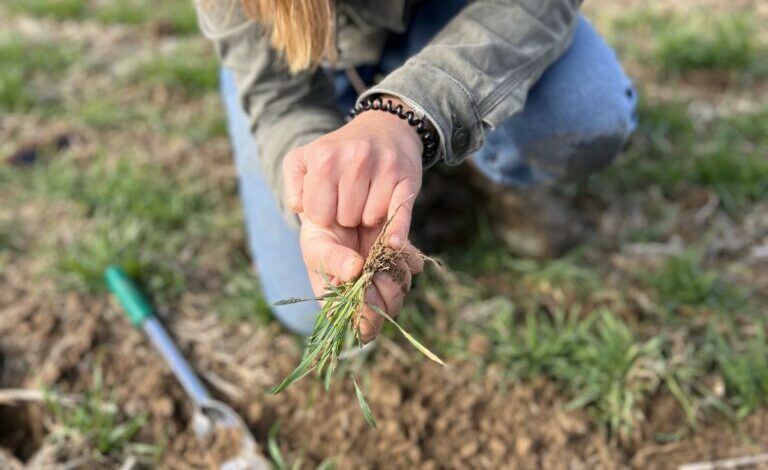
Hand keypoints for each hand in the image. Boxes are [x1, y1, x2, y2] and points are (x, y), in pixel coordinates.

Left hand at [283, 96, 422, 248]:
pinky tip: (393, 243)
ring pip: (370, 219)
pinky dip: (396, 230)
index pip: (317, 213)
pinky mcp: (408, 177)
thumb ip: (293, 184)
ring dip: (369, 217)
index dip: (323, 213)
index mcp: (325, 157)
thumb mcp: (306, 159)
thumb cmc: (341, 153)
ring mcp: (384, 166)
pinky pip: (399, 213)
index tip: (330, 201)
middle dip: (347, 216)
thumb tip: (297, 206)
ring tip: (369, 198)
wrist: (386, 128)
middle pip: (345, 218)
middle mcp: (355, 158)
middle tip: (352, 198)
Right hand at [299, 215, 423, 342]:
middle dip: (384, 288)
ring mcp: (388, 279)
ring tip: (378, 247)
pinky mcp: (401, 260)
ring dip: (394, 268)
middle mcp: (371, 296)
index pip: (367, 329)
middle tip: (369, 263)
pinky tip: (389, 240)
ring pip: (404, 287)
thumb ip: (333, 261)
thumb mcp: (316, 248)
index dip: (370, 315)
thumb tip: (355, 270)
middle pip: (391, 308)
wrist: (335, 212)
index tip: (364, 290)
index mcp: (347, 306)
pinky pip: (414, 265)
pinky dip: (406, 254)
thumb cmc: (319, 237)